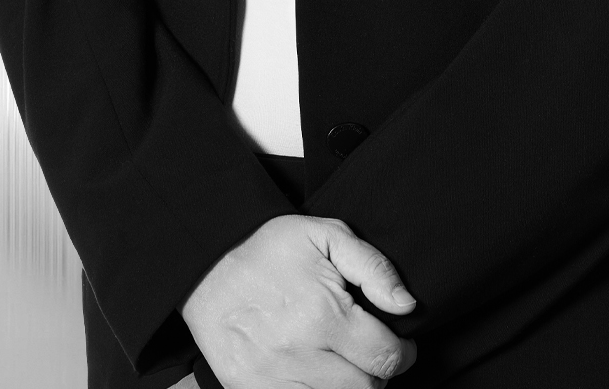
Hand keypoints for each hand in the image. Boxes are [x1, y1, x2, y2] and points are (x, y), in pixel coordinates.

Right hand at [181, 214, 419, 387]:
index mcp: (322, 314)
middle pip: (365, 388)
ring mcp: (270, 378)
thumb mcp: (324, 235)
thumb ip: (373, 267)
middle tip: (368, 353)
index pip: (386, 358)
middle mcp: (297, 353)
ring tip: (340, 362)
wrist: (202, 265)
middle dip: (376, 372)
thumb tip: (406, 306)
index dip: (403, 353)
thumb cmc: (266, 249)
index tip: (401, 346)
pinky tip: (314, 373)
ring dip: (346, 384)